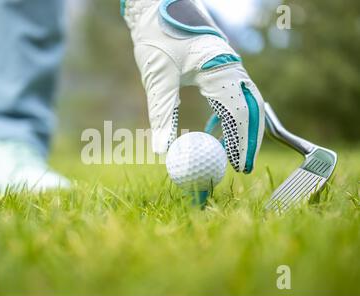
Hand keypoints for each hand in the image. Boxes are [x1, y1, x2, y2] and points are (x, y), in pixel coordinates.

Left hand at [122, 0, 264, 172]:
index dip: (241, 142)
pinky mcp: (219, 65)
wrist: (156, 5)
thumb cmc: (157, 34)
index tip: (238, 166)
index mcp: (221, 67)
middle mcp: (231, 65)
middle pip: (251, 108)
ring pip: (245, 102)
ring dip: (243, 129)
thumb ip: (162, 112)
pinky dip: (230, 116)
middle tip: (244, 166)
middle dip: (250, 139)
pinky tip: (219, 131)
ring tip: (235, 154)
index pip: (239, 111)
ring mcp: (228, 64)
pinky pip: (233, 95)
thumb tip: (162, 151)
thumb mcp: (158, 75)